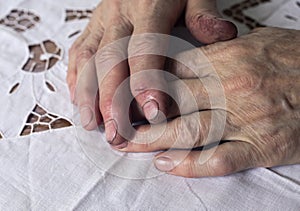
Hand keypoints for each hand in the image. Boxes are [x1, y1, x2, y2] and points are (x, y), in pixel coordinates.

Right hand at [66, 0, 236, 145]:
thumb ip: (203, 14)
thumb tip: (222, 35)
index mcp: (149, 7)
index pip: (145, 48)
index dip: (146, 81)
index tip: (152, 112)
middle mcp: (120, 14)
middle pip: (111, 60)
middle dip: (111, 100)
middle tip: (116, 132)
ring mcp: (102, 19)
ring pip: (88, 58)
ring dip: (88, 93)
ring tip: (91, 124)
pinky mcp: (92, 24)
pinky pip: (78, 49)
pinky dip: (75, 75)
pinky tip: (77, 97)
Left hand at [118, 27, 299, 177]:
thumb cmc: (297, 60)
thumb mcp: (256, 42)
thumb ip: (220, 51)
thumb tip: (187, 58)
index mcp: (228, 58)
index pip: (171, 67)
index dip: (144, 80)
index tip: (125, 91)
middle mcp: (232, 87)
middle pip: (170, 100)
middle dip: (137, 112)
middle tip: (114, 123)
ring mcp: (246, 119)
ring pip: (187, 131)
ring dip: (151, 141)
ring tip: (127, 145)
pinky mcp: (262, 147)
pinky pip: (218, 160)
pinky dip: (190, 165)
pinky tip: (167, 165)